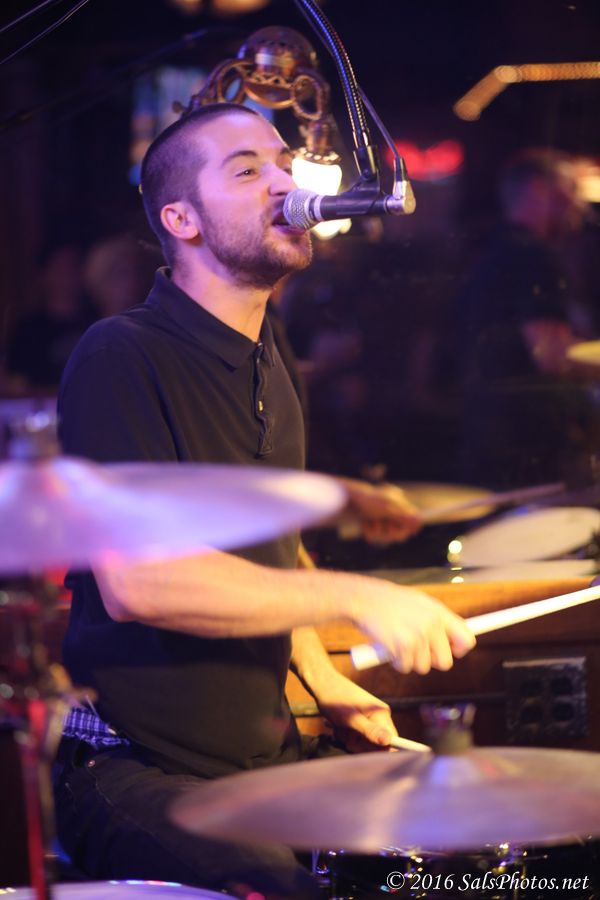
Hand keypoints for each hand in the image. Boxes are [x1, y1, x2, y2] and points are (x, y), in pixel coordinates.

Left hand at [312, 670, 397, 752]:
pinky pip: (356, 737)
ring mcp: (369, 718)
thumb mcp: (350, 718)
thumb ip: (369, 731)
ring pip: (364, 742)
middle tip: (345, 735)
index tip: (366, 751)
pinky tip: (338, 726)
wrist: (321, 683)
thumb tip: (388, 740)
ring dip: (349, 739)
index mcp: (381, 713)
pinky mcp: (360, 720)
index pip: (392, 740)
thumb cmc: (334, 699)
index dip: (383, 751)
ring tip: (339, 727)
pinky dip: (346, 735)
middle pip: (376, 745)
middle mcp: (379, 716)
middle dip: (359, 745)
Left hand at [338, 478, 421, 543]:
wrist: (344, 501)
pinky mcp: (371, 523)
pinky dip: (369, 531)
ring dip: (377, 531)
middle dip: (388, 532)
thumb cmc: (368, 501)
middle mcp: (391, 510)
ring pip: (385, 535)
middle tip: (381, 525)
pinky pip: (375, 535)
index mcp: (398, 502)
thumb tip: (420, 522)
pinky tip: (364, 523)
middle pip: (398, 532)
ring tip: (370, 521)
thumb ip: (404, 517)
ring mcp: (381, 517)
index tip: (405, 534)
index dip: (407, 529)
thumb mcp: (388, 508)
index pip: (411, 521)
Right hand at [347, 580, 475, 673]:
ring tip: (398, 643)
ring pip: (424, 667)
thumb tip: (452, 638)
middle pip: (445, 661)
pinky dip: (396, 662)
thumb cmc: (387, 602)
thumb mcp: (418, 602)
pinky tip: (389, 646)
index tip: (450, 651)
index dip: (459, 649)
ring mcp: (418, 636)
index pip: (466, 639)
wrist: (362, 599)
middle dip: (431, 661)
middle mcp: (432, 624)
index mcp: (438, 612)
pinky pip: (406, 667)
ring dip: (410, 661)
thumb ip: (435, 619)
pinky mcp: (403, 647)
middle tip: (416, 651)